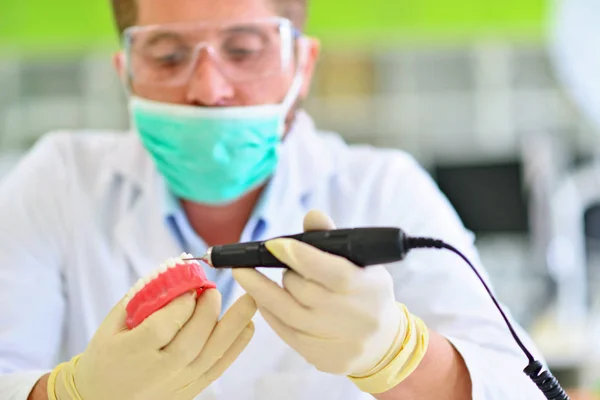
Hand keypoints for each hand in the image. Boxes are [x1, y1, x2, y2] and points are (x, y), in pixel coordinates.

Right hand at [48, 290, 255, 399]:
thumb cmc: (104, 358)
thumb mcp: (111, 326)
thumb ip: (140, 299)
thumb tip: (172, 272)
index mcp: (134, 352)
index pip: (167, 323)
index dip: (185, 300)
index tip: (193, 284)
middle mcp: (159, 371)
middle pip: (195, 337)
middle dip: (209, 308)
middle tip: (213, 290)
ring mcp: (177, 383)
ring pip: (213, 352)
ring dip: (234, 324)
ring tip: (250, 301)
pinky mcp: (190, 390)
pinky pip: (218, 367)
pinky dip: (236, 346)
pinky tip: (248, 326)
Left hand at [233, 210, 428, 393]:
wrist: (384, 342)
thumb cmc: (366, 291)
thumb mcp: (360, 262)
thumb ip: (332, 239)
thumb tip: (312, 215)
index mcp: (368, 286)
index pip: (332, 271)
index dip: (300, 256)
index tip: (272, 245)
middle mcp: (355, 317)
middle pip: (304, 291)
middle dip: (286, 272)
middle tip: (276, 259)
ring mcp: (339, 341)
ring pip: (289, 313)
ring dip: (263, 292)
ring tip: (245, 274)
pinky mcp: (324, 358)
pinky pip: (286, 333)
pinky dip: (270, 313)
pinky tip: (261, 300)